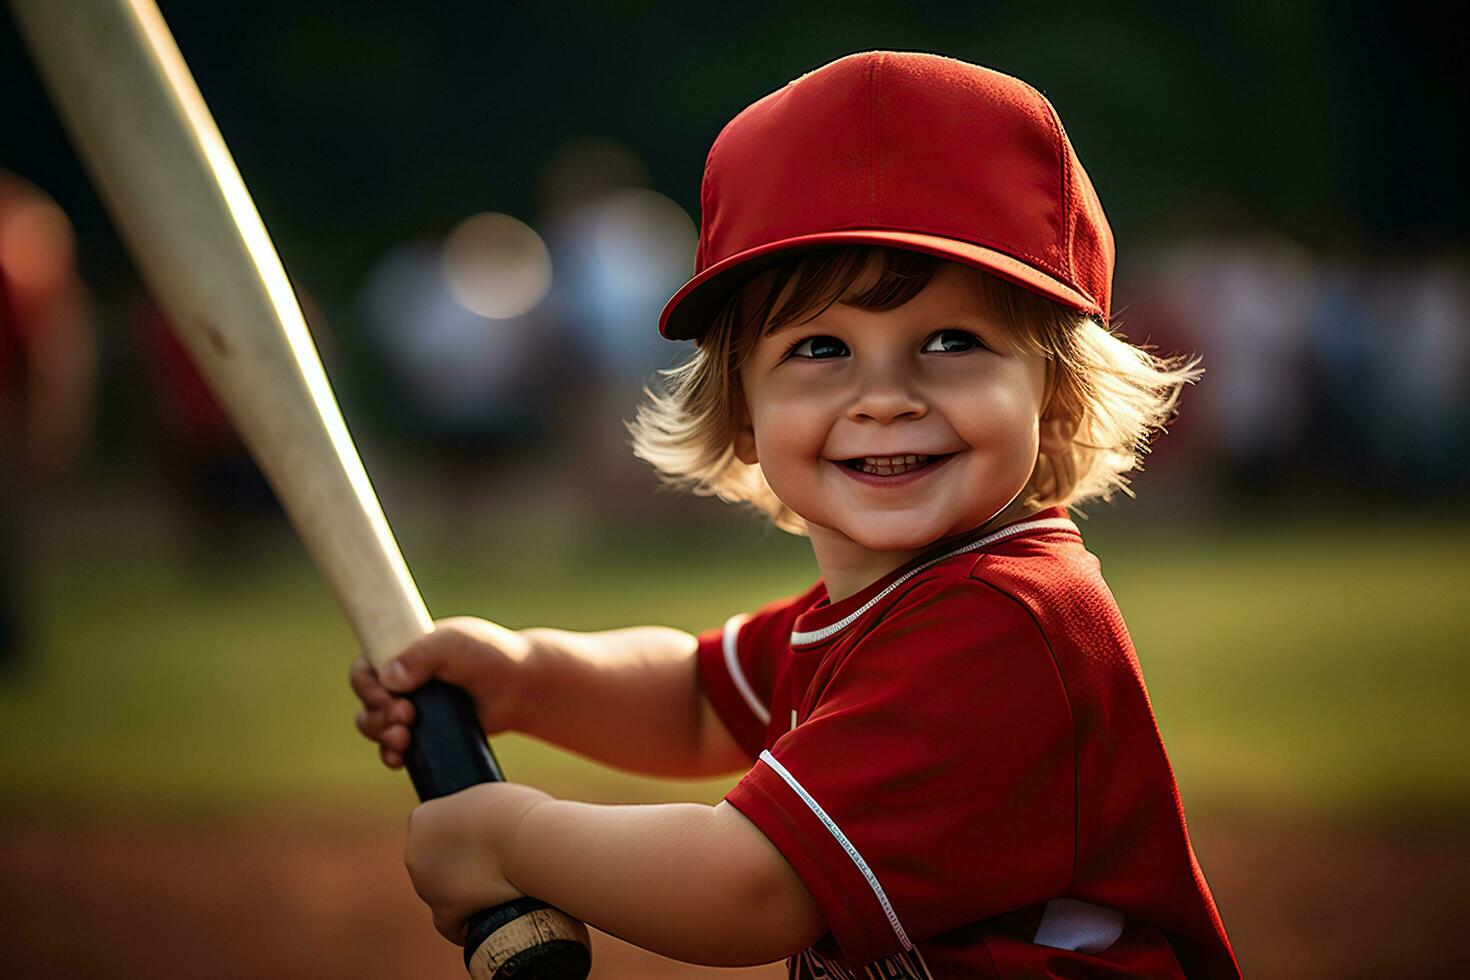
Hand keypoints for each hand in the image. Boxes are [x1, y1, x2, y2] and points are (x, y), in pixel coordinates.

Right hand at [350, 617, 538, 768]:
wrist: (521, 687)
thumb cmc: (490, 655)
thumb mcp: (455, 643)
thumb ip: (422, 653)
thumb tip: (389, 678)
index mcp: (402, 652)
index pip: (364, 670)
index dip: (366, 687)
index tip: (387, 697)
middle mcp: (402, 681)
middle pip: (367, 703)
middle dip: (378, 716)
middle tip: (407, 717)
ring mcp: (413, 708)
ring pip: (376, 726)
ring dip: (381, 736)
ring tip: (404, 738)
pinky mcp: (426, 733)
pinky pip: (395, 748)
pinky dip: (390, 755)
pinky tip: (399, 759)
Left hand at [404, 781, 550, 943]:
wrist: (525, 838)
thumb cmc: (515, 812)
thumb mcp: (489, 800)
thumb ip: (475, 816)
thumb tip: (486, 828)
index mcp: (422, 818)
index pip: (435, 835)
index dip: (460, 841)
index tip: (484, 844)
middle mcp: (415, 852)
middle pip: (436, 867)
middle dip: (461, 870)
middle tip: (495, 868)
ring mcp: (425, 885)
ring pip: (443, 896)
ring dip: (465, 898)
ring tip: (500, 890)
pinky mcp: (443, 911)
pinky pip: (452, 925)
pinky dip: (468, 925)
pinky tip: (489, 919)